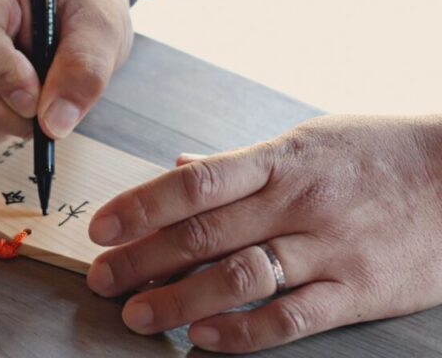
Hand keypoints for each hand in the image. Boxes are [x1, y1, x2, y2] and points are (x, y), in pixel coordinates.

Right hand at [0, 0, 132, 150]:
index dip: (3, 74)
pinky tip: (22, 104)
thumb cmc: (82, 3)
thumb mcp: (101, 25)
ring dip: (13, 121)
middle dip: (17, 111)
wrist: (74, 6)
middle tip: (55, 100)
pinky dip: (2, 130)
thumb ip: (84, 68)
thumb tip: (55, 123)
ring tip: (43, 91)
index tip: (38, 96)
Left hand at [86, 115, 441, 352]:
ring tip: (138, 314)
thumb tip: (180, 166)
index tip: (101, 226)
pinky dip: (244, 332)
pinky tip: (204, 338)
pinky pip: (292, 317)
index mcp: (280, 160)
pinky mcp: (358, 291)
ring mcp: (329, 249)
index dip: (140, 205)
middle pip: (204, 235)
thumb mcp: (306, 139)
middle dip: (143, 259)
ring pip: (240, 278)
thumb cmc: (377, 153)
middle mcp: (297, 203)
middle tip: (102, 278)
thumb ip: (240, 161)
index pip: (194, 184)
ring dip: (180, 300)